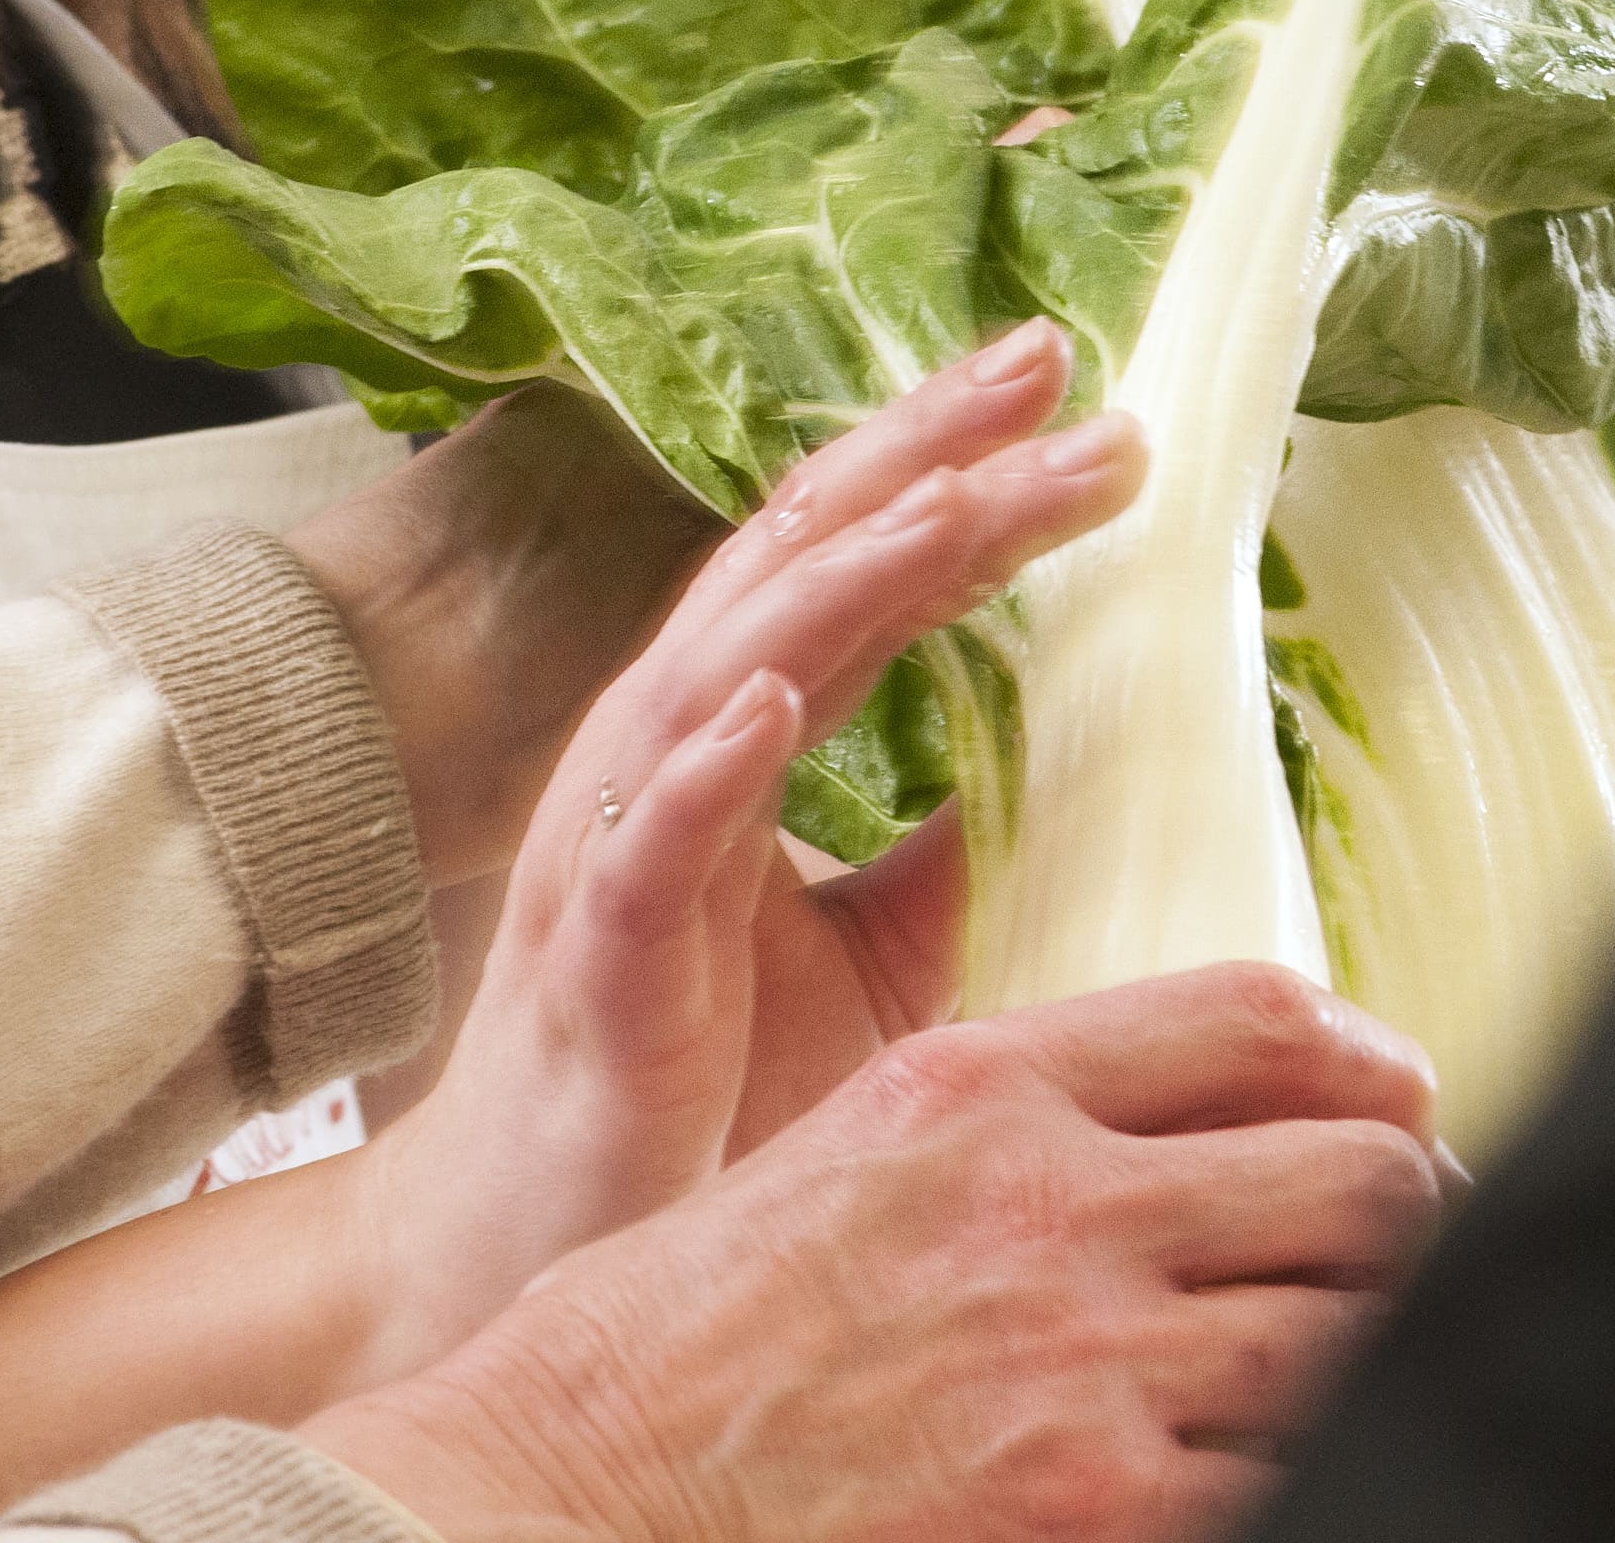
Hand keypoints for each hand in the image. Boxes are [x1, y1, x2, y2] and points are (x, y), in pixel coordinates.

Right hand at [312, 965, 1449, 1542]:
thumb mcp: (834, 1161)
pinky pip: (1286, 1470)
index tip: (1406, 1093)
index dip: (1368, 1058)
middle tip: (1416, 1252)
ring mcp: (1087, 1363)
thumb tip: (1147, 1149)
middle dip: (1410, 1212)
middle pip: (1355, 1173)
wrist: (569, 1495)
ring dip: (1376, 1347)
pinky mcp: (1099, 1509)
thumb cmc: (669, 1353)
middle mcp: (1053, 1201)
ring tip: (1370, 1366)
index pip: (1252, 1018)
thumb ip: (997, 1134)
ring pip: (1352, 1329)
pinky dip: (1304, 1468)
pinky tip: (1282, 1465)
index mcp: (978, 1088)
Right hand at [351, 321, 1131, 1381]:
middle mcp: (666, 755)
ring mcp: (622, 847)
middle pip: (799, 562)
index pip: (853, 564)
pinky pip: (646, 846)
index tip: (1077, 391)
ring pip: (730, 664)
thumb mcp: (865, 961)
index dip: (957, 466)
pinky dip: (703, 761)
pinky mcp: (597, 961)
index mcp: (728, 740)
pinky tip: (770, 699)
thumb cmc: (693, 1097)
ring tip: (959, 497)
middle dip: (924, 454)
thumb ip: (940, 854)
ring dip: (846, 574)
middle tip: (1047, 363)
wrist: (537, 1249)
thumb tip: (1065, 771)